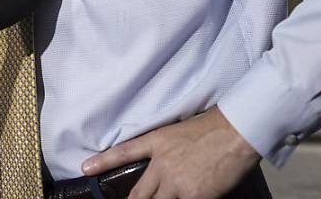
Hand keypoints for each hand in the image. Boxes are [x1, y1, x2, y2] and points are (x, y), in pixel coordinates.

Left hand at [82, 107, 259, 198]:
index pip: (124, 152)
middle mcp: (162, 164)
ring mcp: (176, 182)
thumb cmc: (215, 127)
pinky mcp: (193, 195)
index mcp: (158, 142)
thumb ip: (168, 151)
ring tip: (169, 198)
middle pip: (139, 194)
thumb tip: (164, 168)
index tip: (85, 168)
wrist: (235, 132)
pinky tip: (191, 197)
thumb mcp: (181, 132)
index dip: (102, 161)